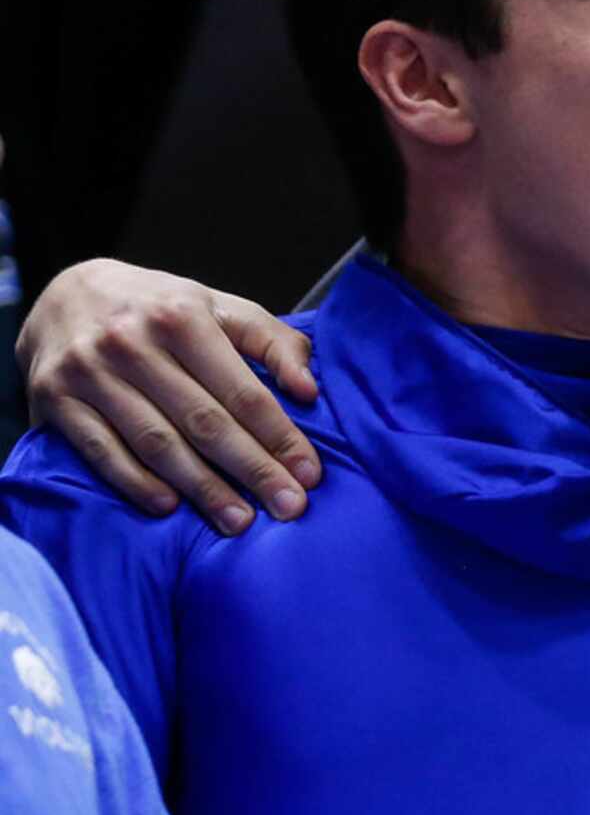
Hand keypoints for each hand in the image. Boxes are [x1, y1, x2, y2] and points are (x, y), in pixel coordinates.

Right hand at [17, 259, 320, 533]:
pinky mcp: (54, 399)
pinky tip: (170, 507)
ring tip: (239, 520)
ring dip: (202, 488)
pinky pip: (102, 451)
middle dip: (252, 469)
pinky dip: (137, 483)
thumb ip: (271, 342)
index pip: (242, 390)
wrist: (66, 293)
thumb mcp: (220, 307)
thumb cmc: (162, 308)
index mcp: (183, 316)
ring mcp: (90, 372)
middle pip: (204, 421)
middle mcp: (133, 343)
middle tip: (288, 507)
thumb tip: (309, 391)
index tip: (309, 473)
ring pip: (156, 443)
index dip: (279, 435)